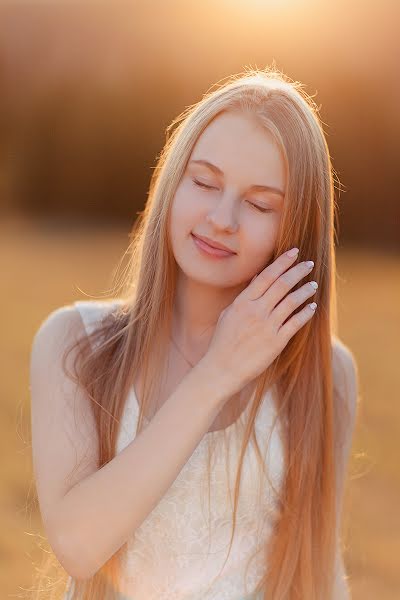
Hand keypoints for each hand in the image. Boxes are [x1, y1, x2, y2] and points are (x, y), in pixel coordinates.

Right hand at [202, 249, 317, 393]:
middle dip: (297, 271)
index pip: (266, 276)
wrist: (222, 369)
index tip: (293, 252)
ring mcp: (267, 326)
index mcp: (242, 302)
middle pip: (282, 284)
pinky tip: (313, 306)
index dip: (282, 262)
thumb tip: (257, 278)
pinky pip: (295, 323)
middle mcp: (256, 311)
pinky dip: (306, 312)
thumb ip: (244, 297)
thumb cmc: (223, 342)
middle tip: (309, 263)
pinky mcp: (276, 342)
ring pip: (292, 301)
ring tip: (313, 283)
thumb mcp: (228, 314)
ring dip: (305, 290)